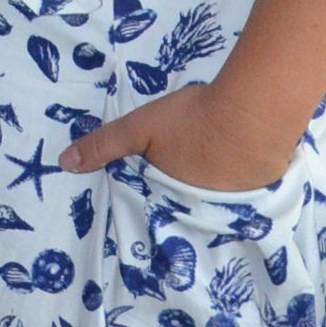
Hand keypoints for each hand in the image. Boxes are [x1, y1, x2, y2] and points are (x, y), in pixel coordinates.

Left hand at [60, 81, 300, 195]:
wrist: (254, 113)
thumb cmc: (192, 121)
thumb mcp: (140, 127)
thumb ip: (104, 145)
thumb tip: (64, 165)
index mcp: (171, 200)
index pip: (155, 212)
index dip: (150, 204)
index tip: (148, 202)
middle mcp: (203, 213)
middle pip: (186, 209)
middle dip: (179, 202)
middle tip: (179, 184)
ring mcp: (235, 207)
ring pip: (215, 202)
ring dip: (210, 191)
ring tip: (207, 172)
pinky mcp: (261, 194)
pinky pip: (242, 195)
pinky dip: (236, 183)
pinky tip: (235, 166)